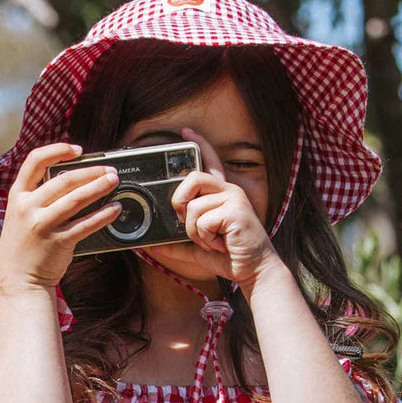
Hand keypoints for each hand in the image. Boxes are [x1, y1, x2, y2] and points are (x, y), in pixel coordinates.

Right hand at [0, 143, 119, 294]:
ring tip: (114, 181)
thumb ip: (38, 198)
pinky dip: (103, 215)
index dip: (57, 150)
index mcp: (17, 196)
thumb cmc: (23, 248)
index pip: (35, 161)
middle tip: (108, 170)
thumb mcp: (20, 217)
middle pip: (64, 179)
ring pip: (77, 199)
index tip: (77, 150)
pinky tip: (114, 209)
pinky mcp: (59, 242)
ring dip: (99, 187)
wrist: (18, 282)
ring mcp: (43, 225)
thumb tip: (71, 180)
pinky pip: (86, 224)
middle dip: (91, 171)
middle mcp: (28, 208)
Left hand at [166, 129, 280, 287]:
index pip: (210, 163)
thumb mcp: (196, 249)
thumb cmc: (229, 256)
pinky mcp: (236, 210)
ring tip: (211, 240)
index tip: (186, 132)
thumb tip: (151, 246)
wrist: (252, 270)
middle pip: (192, 178)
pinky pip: (202, 220)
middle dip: (180, 202)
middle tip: (187, 222)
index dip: (199, 145)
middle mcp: (229, 191)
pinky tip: (220, 242)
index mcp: (221, 195)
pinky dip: (204, 238)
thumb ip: (175, 245)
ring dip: (195, 231)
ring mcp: (234, 198)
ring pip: (193, 207)